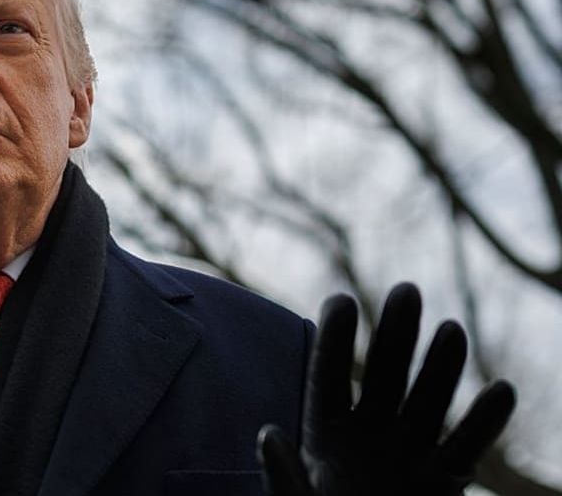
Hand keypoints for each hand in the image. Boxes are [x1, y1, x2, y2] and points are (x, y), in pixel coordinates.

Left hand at [257, 283, 515, 495]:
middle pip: (384, 375)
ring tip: (450, 329)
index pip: (329, 377)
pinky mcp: (441, 482)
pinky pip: (465, 446)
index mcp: (323, 435)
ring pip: (428, 401)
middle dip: (396, 335)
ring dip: (440, 366)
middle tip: (407, 290)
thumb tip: (268, 434)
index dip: (336, 340)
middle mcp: (368, 435)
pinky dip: (484, 422)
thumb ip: (283, 476)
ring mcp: (407, 454)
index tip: (342, 301)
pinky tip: (499, 390)